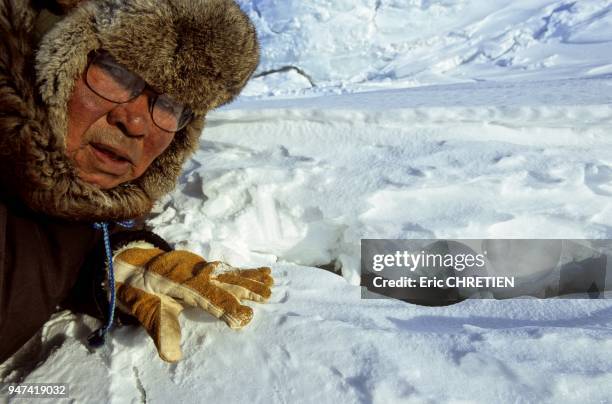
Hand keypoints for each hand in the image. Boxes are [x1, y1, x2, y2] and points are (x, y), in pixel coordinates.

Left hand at [112, 243, 272, 361]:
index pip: (206, 296)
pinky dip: (244, 271)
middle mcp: (193, 271)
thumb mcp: (145, 311)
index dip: (224, 306)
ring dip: (250, 278)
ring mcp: (200, 266)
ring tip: (271, 282)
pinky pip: (227, 268)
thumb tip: (172, 357)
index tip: (243, 318)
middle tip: (267, 295)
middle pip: (223, 280)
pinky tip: (260, 272)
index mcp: (178, 282)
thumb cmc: (139, 291)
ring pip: (228, 272)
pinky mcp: (204, 265)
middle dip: (245, 288)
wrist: (130, 264)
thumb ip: (161, 331)